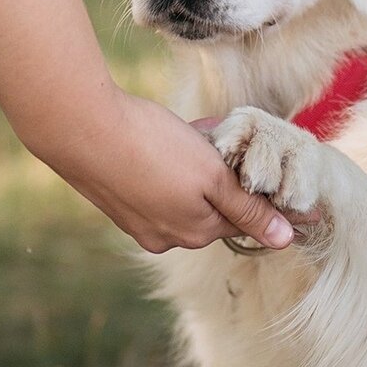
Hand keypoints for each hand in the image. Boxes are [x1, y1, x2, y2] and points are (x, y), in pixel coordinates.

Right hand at [41, 89, 294, 253]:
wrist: (79, 127)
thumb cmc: (152, 148)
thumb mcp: (213, 176)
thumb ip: (249, 208)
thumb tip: (286, 239)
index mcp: (194, 233)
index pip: (243, 216)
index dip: (256, 185)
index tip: (265, 159)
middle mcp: (166, 235)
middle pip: (214, 202)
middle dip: (223, 171)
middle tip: (225, 137)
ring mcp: (138, 218)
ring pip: (186, 188)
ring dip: (199, 161)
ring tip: (197, 130)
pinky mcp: (118, 196)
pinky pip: (160, 181)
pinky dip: (173, 159)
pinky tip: (170, 132)